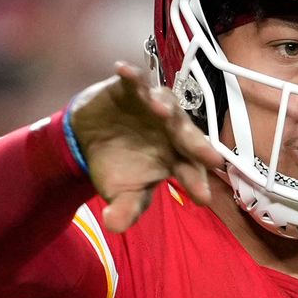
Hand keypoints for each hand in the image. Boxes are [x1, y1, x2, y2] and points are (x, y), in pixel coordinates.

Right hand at [67, 60, 227, 230]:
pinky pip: (134, 80)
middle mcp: (171, 130)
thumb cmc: (116, 166)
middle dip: (197, 145)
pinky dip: (130, 75)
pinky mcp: (131, 89)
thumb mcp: (120, 193)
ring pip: (166, 102)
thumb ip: (125, 209)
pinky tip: (122, 71)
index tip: (201, 198)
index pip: (191, 171)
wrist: (89, 139)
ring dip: (163, 105)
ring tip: (159, 112)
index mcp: (175, 158)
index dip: (196, 183)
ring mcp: (153, 106)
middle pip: (188, 135)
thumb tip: (114, 226)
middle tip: (209, 157)